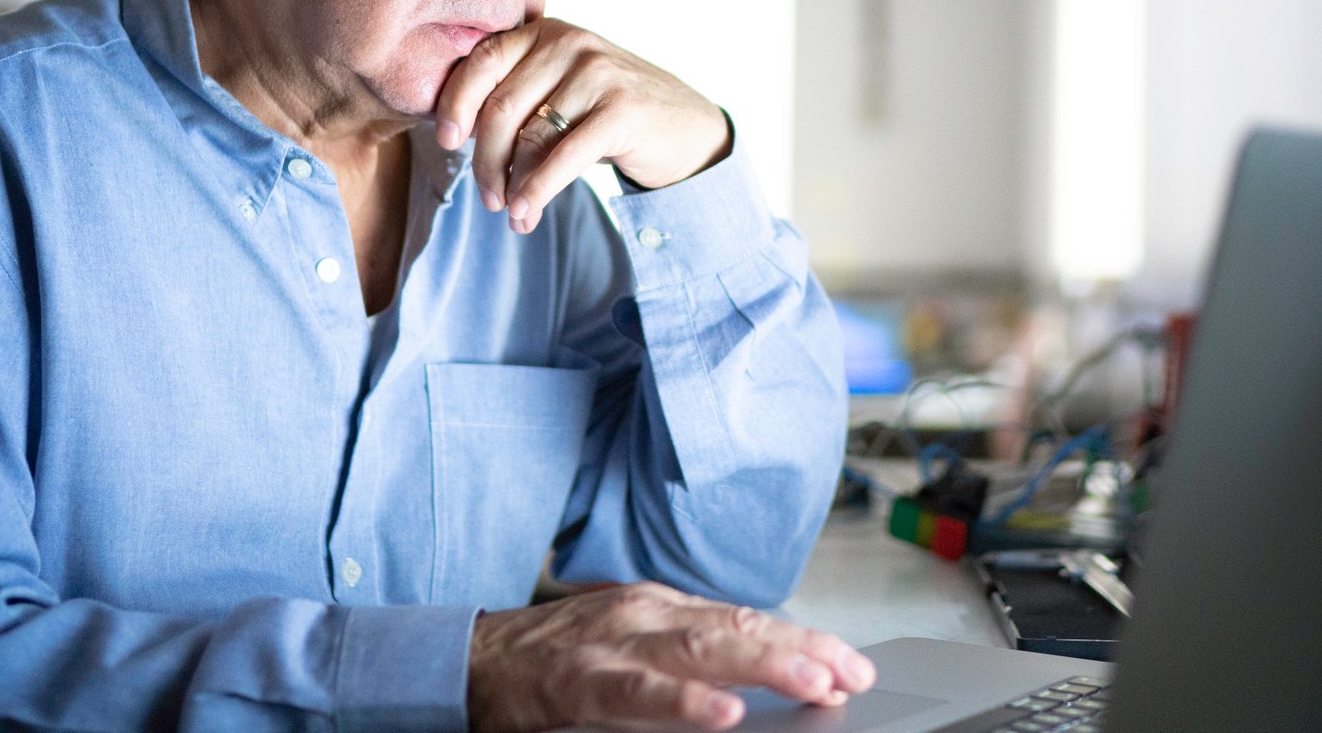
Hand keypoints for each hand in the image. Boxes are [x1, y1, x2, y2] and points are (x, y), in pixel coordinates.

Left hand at [435, 18, 731, 233]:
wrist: (686, 128)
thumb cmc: (610, 114)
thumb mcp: (561, 89)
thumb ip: (518, 93)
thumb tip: (452, 132)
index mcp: (546, 32)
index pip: (481, 62)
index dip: (455, 104)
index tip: (446, 143)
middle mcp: (569, 42)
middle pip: (500, 107)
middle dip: (484, 160)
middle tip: (487, 198)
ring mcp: (597, 73)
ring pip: (528, 136)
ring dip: (511, 184)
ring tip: (512, 213)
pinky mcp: (620, 109)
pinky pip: (561, 157)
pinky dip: (538, 190)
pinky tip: (527, 214)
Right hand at [467, 582, 876, 731]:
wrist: (469, 659)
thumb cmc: (556, 657)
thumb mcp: (631, 642)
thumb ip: (690, 656)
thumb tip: (761, 679)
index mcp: (662, 607)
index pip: (748, 618)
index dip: (803, 641)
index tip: (852, 665)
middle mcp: (645, 614)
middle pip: (736, 626)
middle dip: (800, 649)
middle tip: (851, 672)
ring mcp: (612, 643)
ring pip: (697, 650)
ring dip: (760, 665)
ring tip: (810, 682)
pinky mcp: (579, 680)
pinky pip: (636, 693)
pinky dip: (681, 702)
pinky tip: (720, 715)